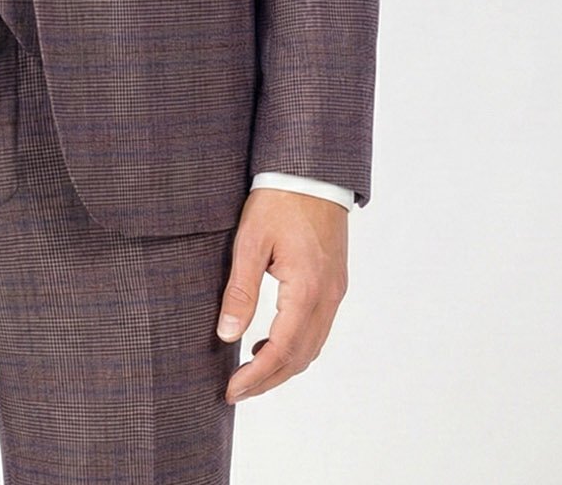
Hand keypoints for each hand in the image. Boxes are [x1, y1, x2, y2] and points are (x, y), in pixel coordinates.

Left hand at [215, 187, 348, 401]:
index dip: (256, 376)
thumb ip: (240, 290)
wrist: (312, 171)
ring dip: (283, 366)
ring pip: (312, 347)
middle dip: (268, 380)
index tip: (231, 390)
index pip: (282, 350)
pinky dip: (296, 346)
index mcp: (306, 288)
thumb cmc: (278, 200)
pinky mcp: (334, 283)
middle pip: (301, 357)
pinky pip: (318, 329)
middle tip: (236, 391)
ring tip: (250, 373)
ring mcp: (335, 291)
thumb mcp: (250, 241)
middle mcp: (327, 296)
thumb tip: (226, 334)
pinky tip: (270, 343)